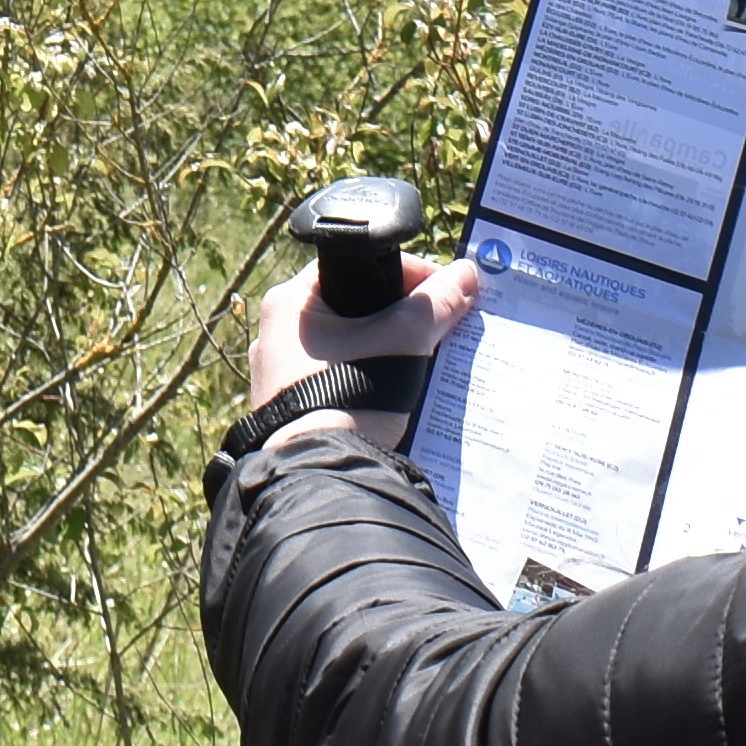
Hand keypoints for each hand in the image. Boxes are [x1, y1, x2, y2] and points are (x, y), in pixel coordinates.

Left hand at [241, 250, 480, 457]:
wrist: (321, 476)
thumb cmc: (350, 397)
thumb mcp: (402, 344)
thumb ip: (435, 305)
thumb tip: (466, 275)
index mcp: (291, 303)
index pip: (358, 268)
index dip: (410, 276)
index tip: (447, 294)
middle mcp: (278, 335)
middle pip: (357, 310)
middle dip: (404, 320)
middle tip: (444, 329)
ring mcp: (284, 375)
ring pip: (351, 348)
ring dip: (391, 352)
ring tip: (432, 361)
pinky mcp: (296, 409)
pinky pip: (342, 380)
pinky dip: (373, 380)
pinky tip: (404, 392)